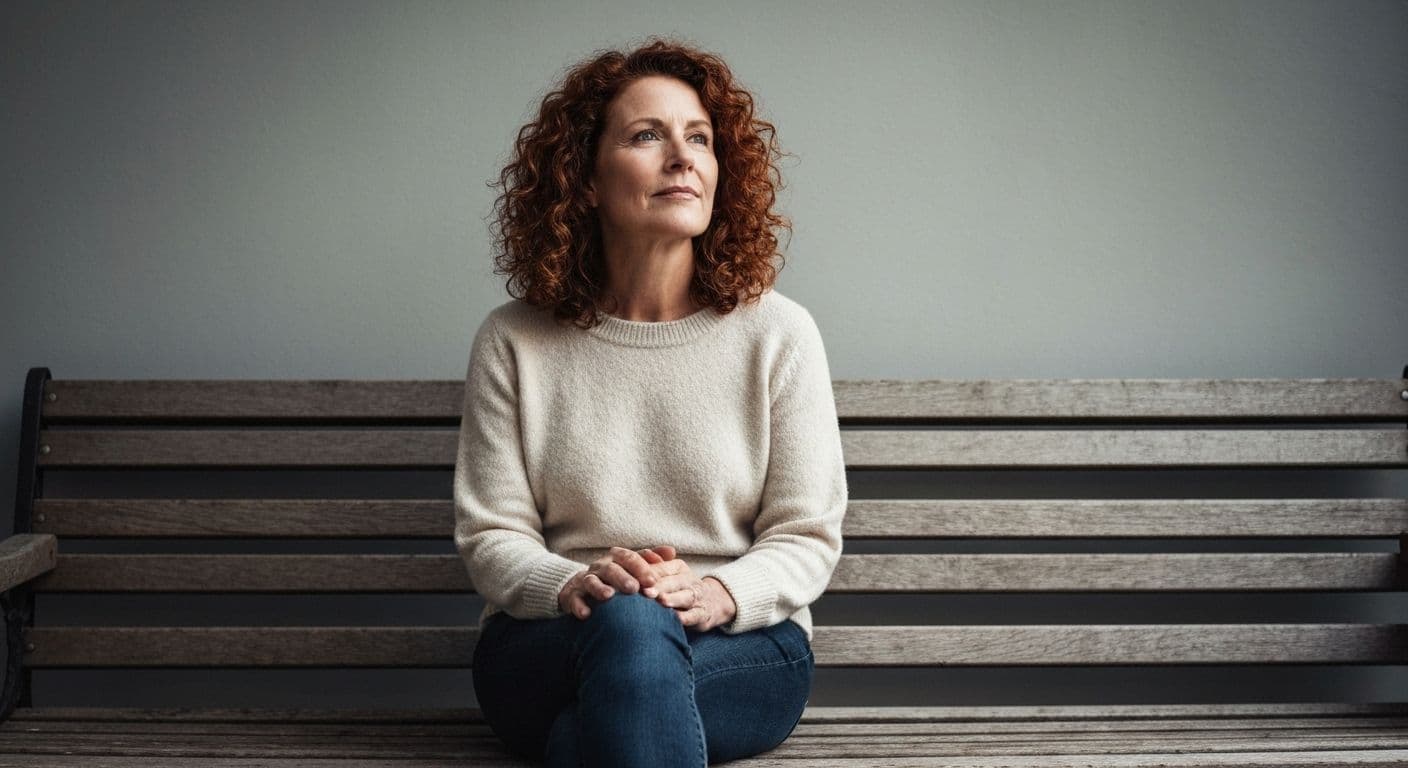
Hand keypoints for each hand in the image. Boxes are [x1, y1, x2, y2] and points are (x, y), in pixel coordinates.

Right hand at [558, 545, 674, 619]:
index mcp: (616, 559)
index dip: (641, 568)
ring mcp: (585, 580)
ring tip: (609, 596)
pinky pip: (574, 599)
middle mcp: (600, 567)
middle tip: (634, 589)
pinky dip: (579, 606)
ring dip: (600, 588)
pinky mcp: (573, 595)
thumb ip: (651, 558)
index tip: (652, 582)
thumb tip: (672, 551)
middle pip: (611, 568)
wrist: (581, 587)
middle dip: (623, 577)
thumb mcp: (632, 566)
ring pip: (591, 581)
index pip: (629, 557)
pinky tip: (586, 614)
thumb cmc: (614, 577)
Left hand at [644, 554, 737, 632]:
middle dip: (659, 586)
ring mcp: (697, 597)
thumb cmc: (678, 588)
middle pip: (673, 582)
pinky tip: (677, 619)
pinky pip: (695, 615)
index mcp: (678, 567)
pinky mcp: (703, 614)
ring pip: (685, 597)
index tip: (631, 580)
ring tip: (662, 601)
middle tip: (645, 591)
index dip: (647, 574)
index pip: (661, 568)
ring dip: (673, 599)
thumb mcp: (668, 574)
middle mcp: (689, 580)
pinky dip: (687, 617)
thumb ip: (652, 567)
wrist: (710, 603)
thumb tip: (638, 558)